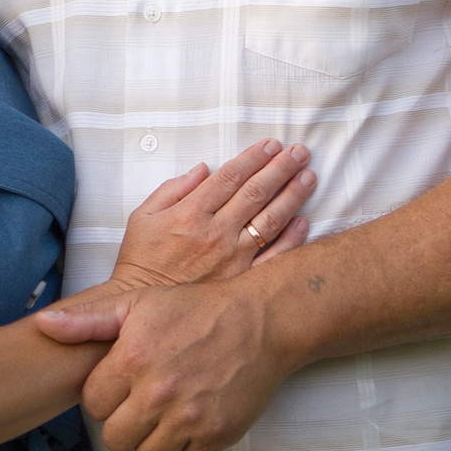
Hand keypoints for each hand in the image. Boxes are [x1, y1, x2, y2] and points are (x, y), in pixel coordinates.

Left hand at [38, 278, 296, 450]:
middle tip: (141, 401)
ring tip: (164, 411)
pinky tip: (190, 418)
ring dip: (151, 439)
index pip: (93, 404)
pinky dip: (185, 446)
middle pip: (115, 438)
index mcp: (132, 358)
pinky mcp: (219, 434)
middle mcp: (158, 391)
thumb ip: (88, 319)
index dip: (105, 394)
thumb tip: (43, 324)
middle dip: (123, 422)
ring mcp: (190, 417)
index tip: (121, 382)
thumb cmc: (194, 310)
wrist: (260, 321)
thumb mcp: (137, 303)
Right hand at [110, 140, 313, 289]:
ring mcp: (233, 258)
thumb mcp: (142, 217)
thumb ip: (172, 189)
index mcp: (191, 213)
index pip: (230, 177)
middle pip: (256, 193)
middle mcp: (216, 232)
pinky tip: (303, 221)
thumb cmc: (141, 261)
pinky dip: (292, 239)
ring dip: (292, 196)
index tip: (271, 144)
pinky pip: (274, 257)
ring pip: (270, 220)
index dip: (253, 158)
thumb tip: (202, 169)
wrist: (143, 306)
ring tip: (309, 177)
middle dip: (281, 168)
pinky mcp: (242, 280)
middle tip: (300, 152)